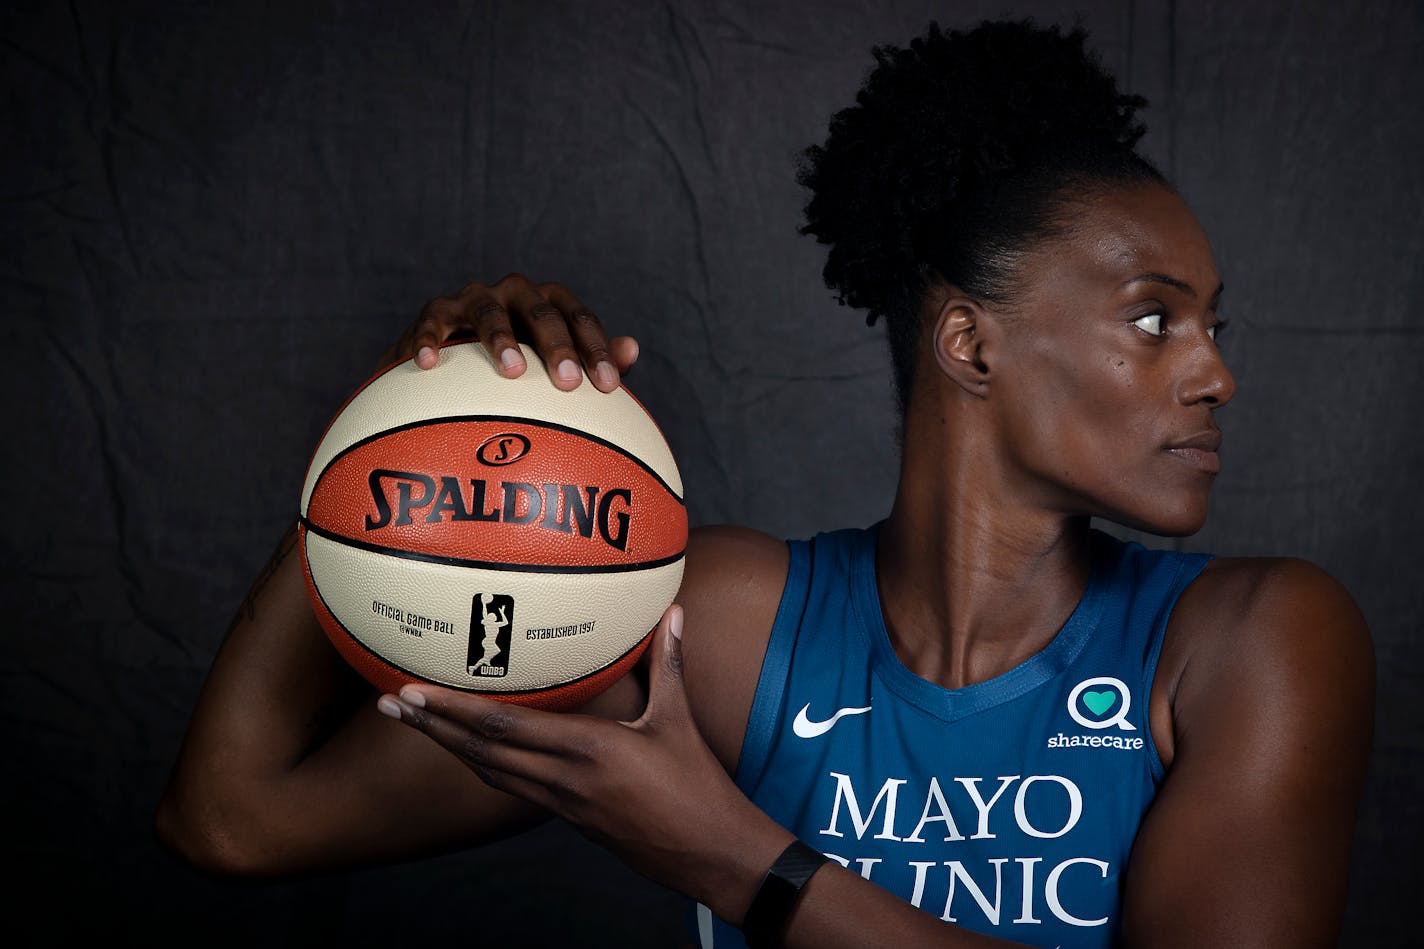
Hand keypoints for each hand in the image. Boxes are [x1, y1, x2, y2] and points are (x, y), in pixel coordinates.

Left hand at [376, 606, 792, 921]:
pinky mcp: (567, 817)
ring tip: (414, 724)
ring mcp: (561, 802)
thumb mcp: (679, 721)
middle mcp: (562, 778)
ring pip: (489, 773)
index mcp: (586, 750)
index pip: (503, 727)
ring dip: (447, 748)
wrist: (706, 852)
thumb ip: (669, 663)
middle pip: (480, 752)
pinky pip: (511, 787)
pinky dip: (482, 765)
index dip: (453, 710)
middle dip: (431, 728)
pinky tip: (469, 752)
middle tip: (390, 704)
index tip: (414, 692)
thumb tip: (674, 612)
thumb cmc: (698, 787)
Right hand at [381, 273, 639, 391]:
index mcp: (550, 304)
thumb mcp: (553, 364)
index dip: (596, 349)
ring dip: (501, 337)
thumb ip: (592, 358)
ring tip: (513, 371)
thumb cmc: (518, 366)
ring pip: (490, 309)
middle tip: (568, 384)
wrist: (454, 361)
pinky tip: (429, 363)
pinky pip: (433, 321)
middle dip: (557, 346)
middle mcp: (516, 292)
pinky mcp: (437, 311)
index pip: (580, 318)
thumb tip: (632, 350)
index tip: (609, 387)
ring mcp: (475, 297)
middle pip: (541, 311)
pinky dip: (430, 339)